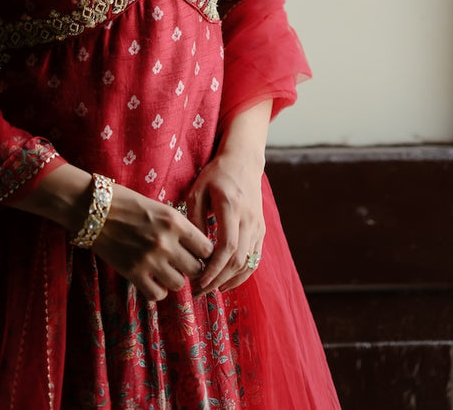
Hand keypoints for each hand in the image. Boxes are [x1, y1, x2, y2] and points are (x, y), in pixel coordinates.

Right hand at [9, 164, 212, 301]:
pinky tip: (152, 280)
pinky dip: (157, 290)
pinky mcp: (133, 273)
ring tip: (166, 270)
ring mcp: (150, 260)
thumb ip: (178, 227)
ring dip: (174, 278)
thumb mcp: (159, 207)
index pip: (207, 248)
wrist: (92, 208)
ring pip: (179, 284)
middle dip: (192, 267)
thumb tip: (196, 247)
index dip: (204, 253)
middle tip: (183, 263)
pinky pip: (157, 294)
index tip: (198, 253)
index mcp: (174, 221)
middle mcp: (166, 242)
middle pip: (196, 269)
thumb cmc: (126, 202)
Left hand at [186, 148, 265, 292]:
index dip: (214, 268)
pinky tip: (226, 281)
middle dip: (218, 280)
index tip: (198, 281)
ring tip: (209, 289)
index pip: (227, 246)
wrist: (244, 162)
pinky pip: (255, 259)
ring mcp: (258, 226)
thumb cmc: (216, 175)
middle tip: (198, 291)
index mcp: (231, 207)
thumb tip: (191, 249)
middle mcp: (248, 219)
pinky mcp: (261, 230)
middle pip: (238, 260)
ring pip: (248, 263)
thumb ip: (194, 218)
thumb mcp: (197, 190)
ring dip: (229, 280)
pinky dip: (241, 274)